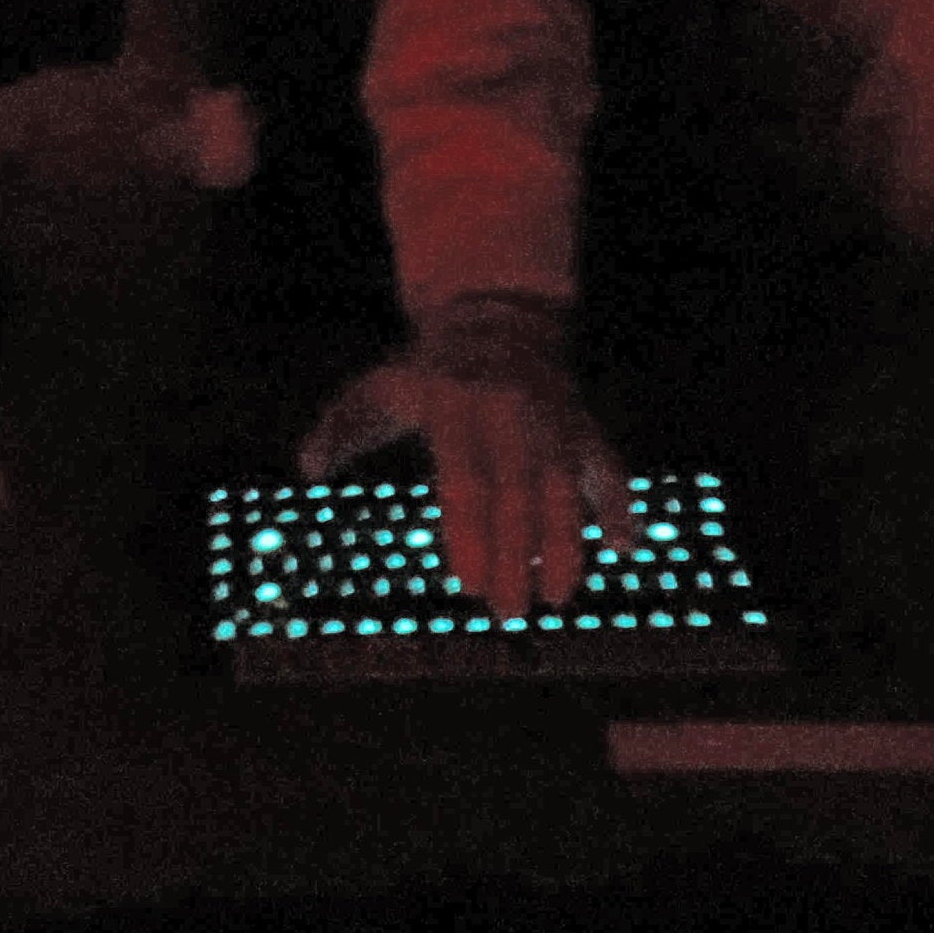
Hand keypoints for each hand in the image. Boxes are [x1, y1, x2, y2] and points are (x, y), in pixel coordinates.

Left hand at [295, 294, 635, 619]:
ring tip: (559, 597)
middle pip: (516, 495)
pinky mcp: (583, 426)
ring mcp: (553, 420)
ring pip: (566, 487)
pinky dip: (619, 505)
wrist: (496, 318)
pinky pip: (607, 467)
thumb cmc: (425, 372)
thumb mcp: (377, 389)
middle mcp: (511, 415)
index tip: (467, 585)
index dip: (468, 534)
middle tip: (508, 614)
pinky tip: (625, 549)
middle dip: (515, 557)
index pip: (465, 480)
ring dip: (566, 544)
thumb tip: (308, 468)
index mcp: (456, 408)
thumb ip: (341, 429)